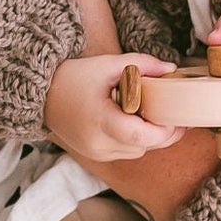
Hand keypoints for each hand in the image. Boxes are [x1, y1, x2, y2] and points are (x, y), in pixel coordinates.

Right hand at [45, 52, 183, 164]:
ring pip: (138, 151)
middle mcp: (98, 144)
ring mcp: (96, 153)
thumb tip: (171, 70)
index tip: (178, 116)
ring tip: (153, 114)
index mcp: (100, 122)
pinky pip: (126, 151)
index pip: (141, 136)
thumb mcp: (108, 65)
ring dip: (150, 136)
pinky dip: (136, 139)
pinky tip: (136, 121)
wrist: (42, 95)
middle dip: (164, 132)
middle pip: (144, 146)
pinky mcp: (96, 156)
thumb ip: (142, 65)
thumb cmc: (73, 78)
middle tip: (178, 115)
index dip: (164, 129)